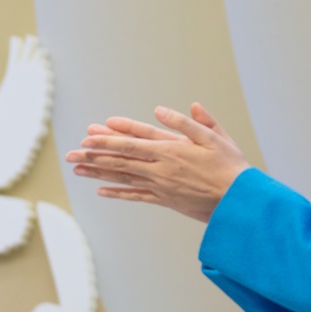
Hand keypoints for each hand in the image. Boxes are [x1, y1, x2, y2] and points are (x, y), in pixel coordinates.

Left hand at [64, 103, 251, 222]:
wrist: (239, 202)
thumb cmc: (231, 166)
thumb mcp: (215, 138)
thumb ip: (191, 122)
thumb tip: (162, 109)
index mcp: (172, 149)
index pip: (134, 140)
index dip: (111, 136)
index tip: (91, 133)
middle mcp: (161, 167)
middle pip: (121, 158)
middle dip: (94, 155)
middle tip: (71, 153)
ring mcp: (160, 185)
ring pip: (123, 177)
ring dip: (98, 172)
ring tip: (77, 169)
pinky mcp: (165, 200)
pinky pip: (136, 196)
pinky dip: (118, 193)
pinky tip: (100, 191)